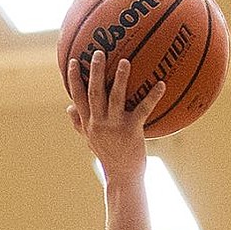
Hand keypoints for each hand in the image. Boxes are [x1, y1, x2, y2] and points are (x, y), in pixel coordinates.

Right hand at [66, 55, 166, 180]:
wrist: (123, 177)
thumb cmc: (108, 157)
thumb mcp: (90, 141)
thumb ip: (79, 123)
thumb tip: (68, 107)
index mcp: (89, 123)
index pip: (78, 98)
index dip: (75, 80)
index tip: (75, 61)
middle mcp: (99, 123)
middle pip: (94, 93)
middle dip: (95, 72)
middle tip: (99, 52)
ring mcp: (115, 127)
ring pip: (115, 98)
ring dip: (120, 79)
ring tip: (125, 62)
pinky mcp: (131, 131)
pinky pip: (143, 110)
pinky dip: (153, 97)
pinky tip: (161, 84)